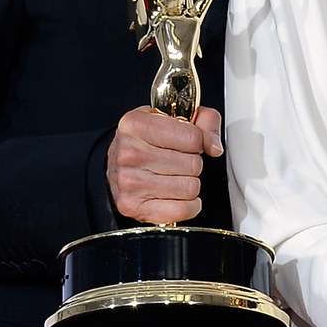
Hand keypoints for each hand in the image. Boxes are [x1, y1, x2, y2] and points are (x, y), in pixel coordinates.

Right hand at [107, 106, 222, 223]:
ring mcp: (128, 182)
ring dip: (188, 183)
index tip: (188, 142)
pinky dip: (187, 205)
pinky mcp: (132, 207)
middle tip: (176, 160)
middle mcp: (129, 154)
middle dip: (192, 163)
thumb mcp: (173, 116)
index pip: (193, 138)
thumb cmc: (144, 141)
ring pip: (191, 188)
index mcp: (136, 125)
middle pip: (194, 164)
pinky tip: (174, 195)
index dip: (199, 141)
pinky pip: (181, 210)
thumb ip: (205, 120)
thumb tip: (214, 146)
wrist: (112, 165)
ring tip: (172, 175)